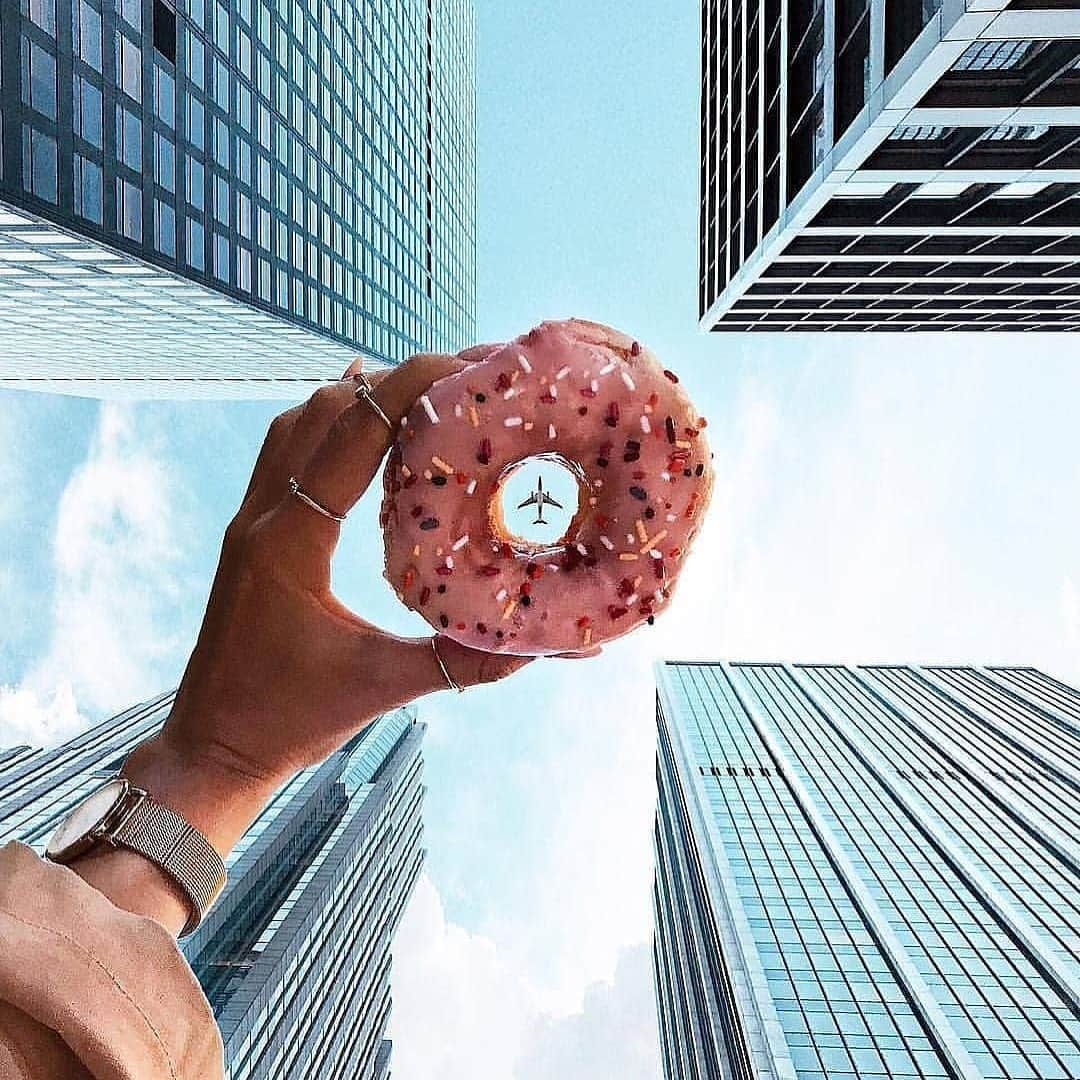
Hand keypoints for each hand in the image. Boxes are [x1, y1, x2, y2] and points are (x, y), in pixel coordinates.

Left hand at [122, 353, 531, 855]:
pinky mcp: (252, 535)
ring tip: (423, 392)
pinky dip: (327, 423)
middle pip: (324, 411)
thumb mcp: (380, 688)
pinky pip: (286, 452)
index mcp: (290, 541)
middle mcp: (262, 517)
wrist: (210, 747)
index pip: (351, 433)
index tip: (462, 364)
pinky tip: (358, 419)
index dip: (406, 387)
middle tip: (461, 377)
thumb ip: (463, 663)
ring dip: (357, 397)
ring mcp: (250, 522)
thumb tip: (542, 649)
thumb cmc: (287, 721)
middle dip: (393, 381)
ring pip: (298, 423)